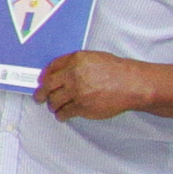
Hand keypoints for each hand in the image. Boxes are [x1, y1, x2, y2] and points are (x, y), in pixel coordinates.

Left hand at [37, 50, 157, 122]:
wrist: (133, 84)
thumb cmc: (117, 71)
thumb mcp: (94, 58)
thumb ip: (74, 63)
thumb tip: (56, 73)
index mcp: (76, 60)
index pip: (51, 67)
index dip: (44, 76)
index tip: (41, 82)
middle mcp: (73, 75)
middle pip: (48, 85)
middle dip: (41, 93)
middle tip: (39, 98)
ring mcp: (77, 92)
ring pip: (54, 100)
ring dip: (52, 105)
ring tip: (54, 107)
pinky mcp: (82, 107)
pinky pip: (64, 112)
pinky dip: (61, 115)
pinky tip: (62, 115)